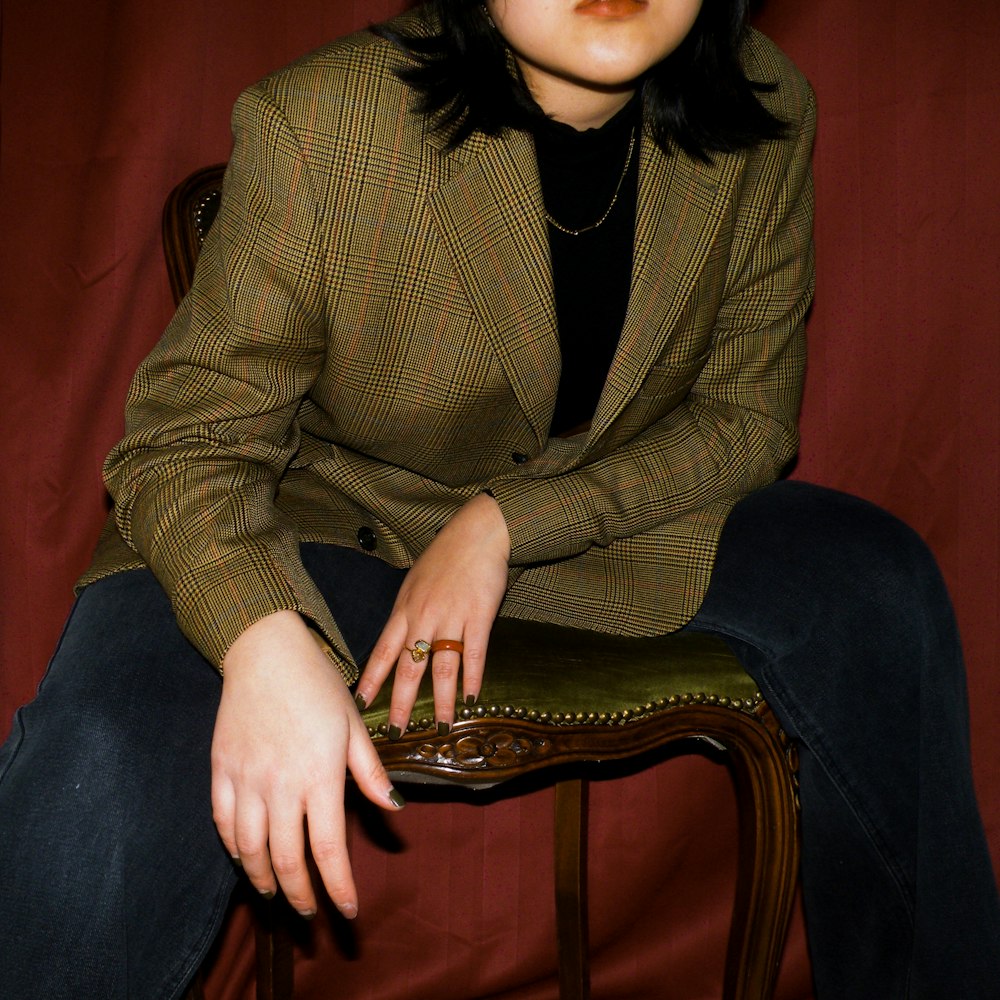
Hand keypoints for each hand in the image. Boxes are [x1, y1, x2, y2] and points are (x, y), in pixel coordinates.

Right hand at [212, 610, 403, 918]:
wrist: (266, 651)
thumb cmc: (317, 684)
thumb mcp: (353, 724)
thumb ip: (369, 771)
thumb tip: (394, 808)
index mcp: (319, 775)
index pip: (328, 848)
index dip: (338, 886)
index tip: (346, 911)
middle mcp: (280, 784)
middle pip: (286, 859)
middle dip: (300, 896)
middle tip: (310, 914)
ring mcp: (246, 778)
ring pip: (249, 848)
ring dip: (264, 879)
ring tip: (277, 893)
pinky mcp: (221, 769)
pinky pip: (222, 822)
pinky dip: (234, 848)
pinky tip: (245, 857)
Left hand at [355, 492, 510, 734]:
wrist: (477, 533)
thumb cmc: (446, 555)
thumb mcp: (415, 581)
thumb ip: (408, 611)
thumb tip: (399, 639)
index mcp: (404, 610)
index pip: (382, 652)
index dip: (371, 680)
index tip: (359, 704)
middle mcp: (424, 617)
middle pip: (409, 668)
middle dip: (402, 704)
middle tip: (397, 732)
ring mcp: (452, 618)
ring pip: (443, 668)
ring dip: (443, 701)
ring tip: (443, 727)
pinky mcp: (479, 616)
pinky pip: (474, 654)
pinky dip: (473, 679)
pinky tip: (472, 699)